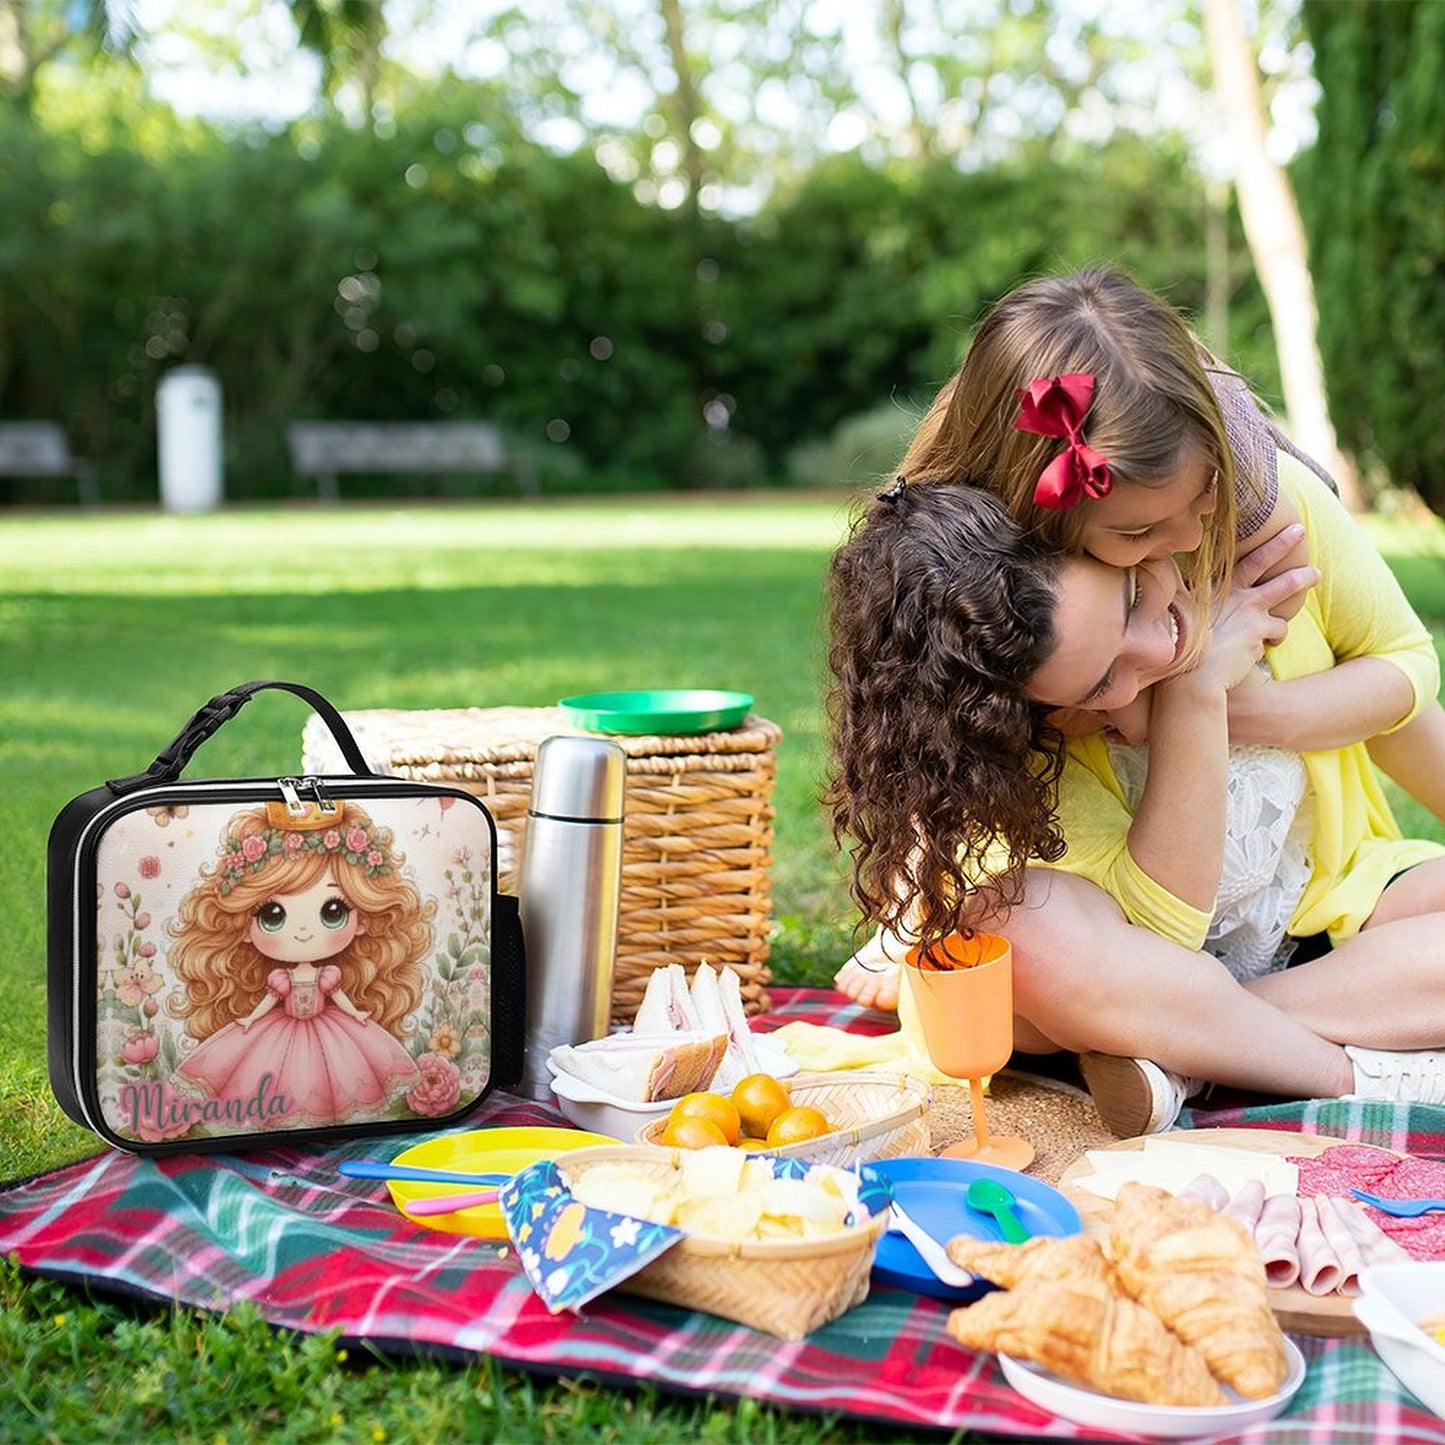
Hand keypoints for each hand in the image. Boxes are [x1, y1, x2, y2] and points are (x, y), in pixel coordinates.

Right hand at [1178, 524, 1317, 694]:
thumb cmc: (1179, 652)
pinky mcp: (1261, 630)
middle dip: (1283, 542)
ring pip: (1285, 587)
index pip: (1230, 558)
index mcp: (1211, 590)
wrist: (1191, 678)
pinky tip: (1268, 645)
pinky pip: (1278, 630)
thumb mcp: (1174, 621)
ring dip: (1302, 579)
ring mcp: (1249, 609)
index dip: (1240, 542)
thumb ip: (1178, 602)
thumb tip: (1160, 585)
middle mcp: (1233, 594)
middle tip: (1299, 530)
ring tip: (1315, 574)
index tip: (1253, 524)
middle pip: (1262, 560)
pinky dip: (1275, 637)